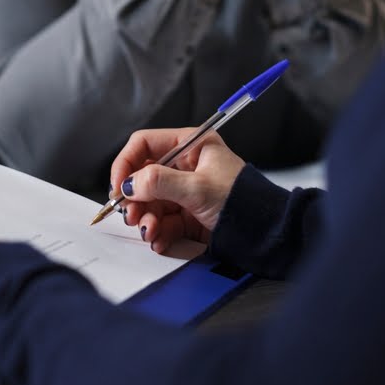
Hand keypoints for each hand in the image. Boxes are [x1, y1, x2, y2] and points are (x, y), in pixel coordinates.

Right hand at [110, 129, 243, 253]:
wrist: (267, 235)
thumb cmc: (242, 201)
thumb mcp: (198, 188)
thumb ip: (160, 183)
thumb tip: (129, 184)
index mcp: (190, 145)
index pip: (145, 145)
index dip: (126, 164)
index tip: (118, 187)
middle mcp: (185, 165)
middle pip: (143, 176)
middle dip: (135, 198)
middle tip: (132, 215)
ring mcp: (185, 191)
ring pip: (150, 202)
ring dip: (145, 218)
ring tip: (150, 231)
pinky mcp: (188, 215)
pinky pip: (162, 221)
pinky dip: (157, 232)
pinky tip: (159, 240)